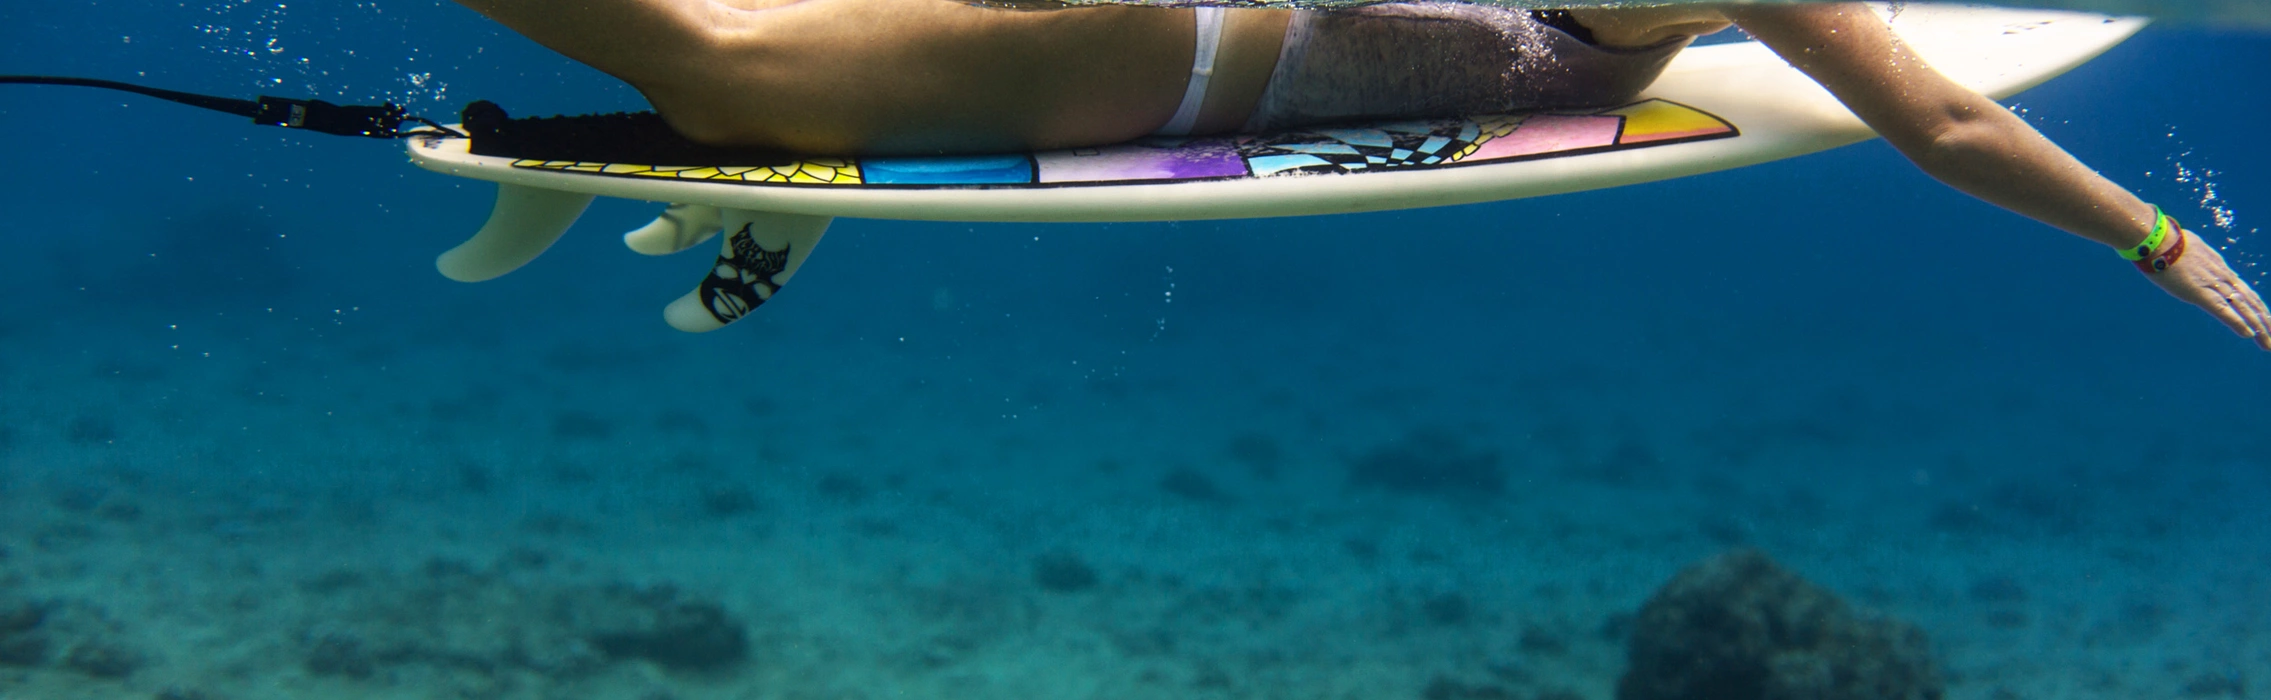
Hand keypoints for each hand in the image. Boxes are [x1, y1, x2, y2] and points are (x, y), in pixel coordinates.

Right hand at [2145, 230, 2270, 350]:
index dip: (2256, 305)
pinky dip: (2238, 322)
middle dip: (2264, 320)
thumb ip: (2190, 257)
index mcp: (2219, 267)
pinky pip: (2223, 310)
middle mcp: (2222, 276)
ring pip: (2243, 308)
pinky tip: (2249, 335)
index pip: (2244, 290)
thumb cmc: (2163, 241)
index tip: (2266, 318)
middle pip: (2250, 301)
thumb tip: (2183, 254)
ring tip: (2268, 343)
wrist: (2156, 239)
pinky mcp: (2200, 293)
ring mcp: (2213, 284)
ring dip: (2258, 326)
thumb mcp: (2184, 249)